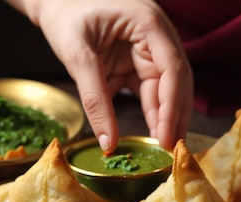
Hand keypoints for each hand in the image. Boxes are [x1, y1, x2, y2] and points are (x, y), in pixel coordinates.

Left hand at [7, 0, 192, 151]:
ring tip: (162, 146)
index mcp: (149, 24)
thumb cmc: (64, 12)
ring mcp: (149, 49)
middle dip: (174, 115)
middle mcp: (157, 37)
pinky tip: (150, 132)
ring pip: (165, 89)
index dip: (172, 105)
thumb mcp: (77, 54)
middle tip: (170, 149)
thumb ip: (94, 99)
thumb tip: (109, 142)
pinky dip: (148, 111)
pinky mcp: (137, 61)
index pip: (172, 68)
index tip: (166, 136)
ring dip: (163, 117)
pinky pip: (148, 90)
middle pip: (176, 81)